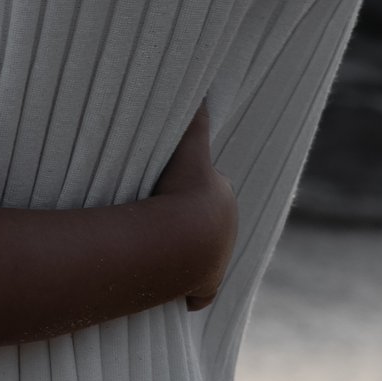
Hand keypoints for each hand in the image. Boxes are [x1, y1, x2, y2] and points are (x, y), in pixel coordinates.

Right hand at [153, 102, 237, 309]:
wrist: (185, 237)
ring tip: (157, 250)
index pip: (207, 191)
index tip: (167, 189)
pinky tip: (175, 292)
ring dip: (185, 256)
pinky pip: (198, 292)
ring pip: (201, 258)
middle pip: (204, 224)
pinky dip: (189, 293)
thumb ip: (192, 118)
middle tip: (155, 218)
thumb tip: (198, 87)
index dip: (187, 189)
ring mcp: (216, 262)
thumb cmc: (184, 191)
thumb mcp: (187, 145)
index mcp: (223, 199)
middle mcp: (226, 232)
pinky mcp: (204, 287)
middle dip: (186, 222)